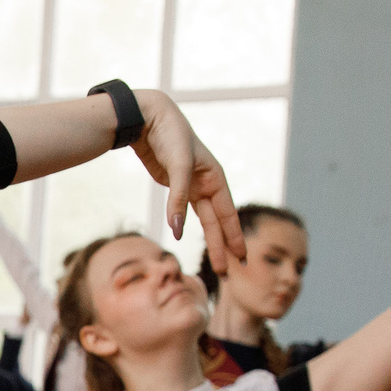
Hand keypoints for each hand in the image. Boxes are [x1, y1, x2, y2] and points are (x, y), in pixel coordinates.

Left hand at [127, 91, 243, 273]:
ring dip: (209, 239)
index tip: (241, 259)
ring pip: (203, 219)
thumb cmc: (169, 136)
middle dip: (223, 246)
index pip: (228, 215)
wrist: (148, 119)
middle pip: (217, 222)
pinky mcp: (174, 185)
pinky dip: (185, 222)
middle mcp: (207, 183)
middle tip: (227, 272)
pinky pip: (183, 209)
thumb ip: (178, 200)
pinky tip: (184, 233)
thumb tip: (177, 232)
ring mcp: (191, 185)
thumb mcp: (177, 168)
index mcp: (215, 177)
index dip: (234, 237)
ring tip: (216, 260)